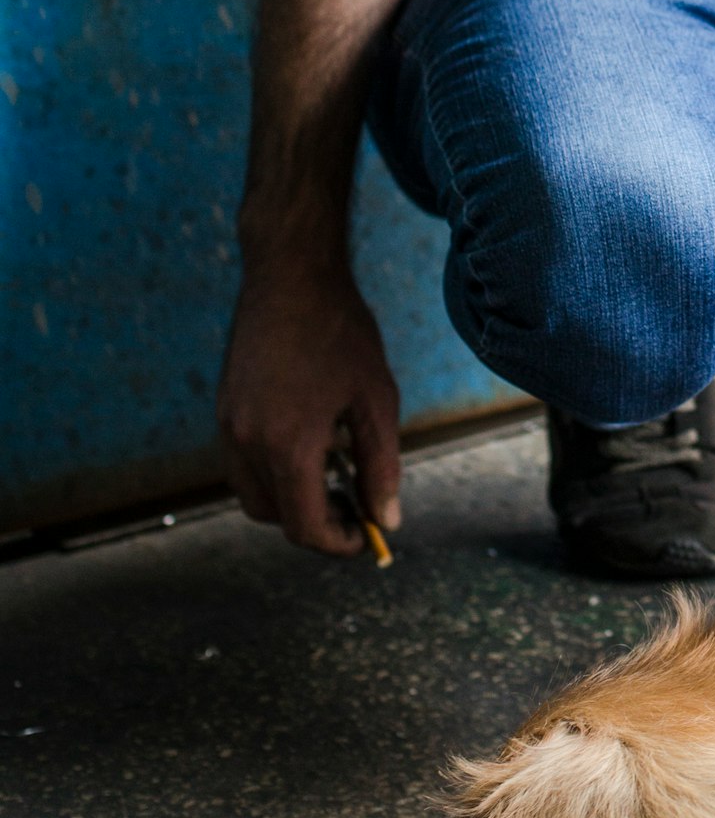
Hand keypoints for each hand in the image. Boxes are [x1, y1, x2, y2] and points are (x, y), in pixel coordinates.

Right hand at [218, 260, 402, 556]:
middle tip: (354, 505)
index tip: (366, 535)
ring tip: (334, 472)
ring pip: (253, 494)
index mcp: (286, 445)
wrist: (289, 274)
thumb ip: (382, 466)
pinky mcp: (223, 409)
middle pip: (274, 517)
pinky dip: (272, 471)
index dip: (338, 542)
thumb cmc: (341, 332)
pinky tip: (309, 442)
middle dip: (314, 522)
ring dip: (290, 499)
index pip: (304, 527)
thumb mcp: (376, 400)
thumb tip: (388, 521)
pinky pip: (242, 464)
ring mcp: (228, 426)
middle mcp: (246, 442)